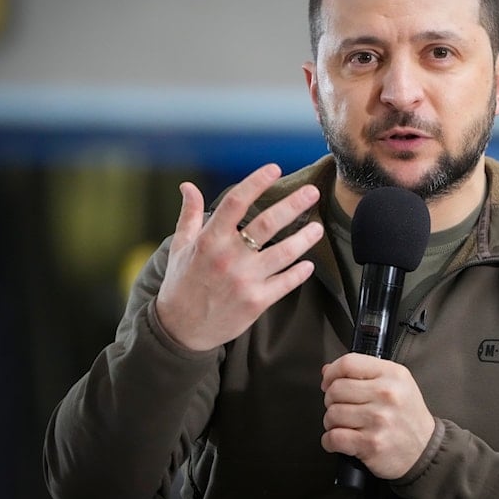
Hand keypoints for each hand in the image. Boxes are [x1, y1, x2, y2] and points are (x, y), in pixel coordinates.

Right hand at [155, 163, 323, 351]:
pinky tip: (309, 264)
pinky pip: (285, 283)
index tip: (275, 168)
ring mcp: (245, 280)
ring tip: (318, 228)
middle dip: (293, 204)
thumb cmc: (181, 284)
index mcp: (210, 239)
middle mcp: (229, 257)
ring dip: (305, 238)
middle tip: (312, 191)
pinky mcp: (256, 301)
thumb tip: (188, 186)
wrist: (181, 329)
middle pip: (268, 223)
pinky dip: (299, 272)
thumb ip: (189, 215)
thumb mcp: (180, 247)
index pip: (236, 202)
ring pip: (284, 253)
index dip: (256, 182)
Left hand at [320, 353, 435, 479]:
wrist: (425, 450)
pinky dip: (330, 441)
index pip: (348, 363)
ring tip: (346, 424)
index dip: (331, 373)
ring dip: (332, 422)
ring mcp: (378, 420)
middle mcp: (386, 394)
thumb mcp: (396, 383)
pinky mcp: (370, 444)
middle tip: (342, 407)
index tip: (328, 382)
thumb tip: (327, 370)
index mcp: (392, 374)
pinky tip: (341, 440)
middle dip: (332, 400)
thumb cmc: (408, 416)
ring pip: (332, 414)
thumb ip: (364, 372)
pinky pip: (333, 438)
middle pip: (336, 389)